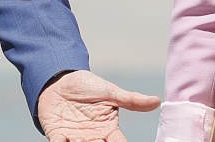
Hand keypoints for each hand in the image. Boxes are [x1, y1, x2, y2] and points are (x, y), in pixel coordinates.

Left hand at [37, 70, 159, 141]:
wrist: (60, 80)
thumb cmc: (87, 86)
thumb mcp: (110, 92)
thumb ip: (131, 100)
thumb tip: (157, 101)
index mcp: (108, 130)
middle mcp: (93, 138)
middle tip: (97, 141)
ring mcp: (75, 139)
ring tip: (83, 140)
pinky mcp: (57, 136)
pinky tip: (65, 141)